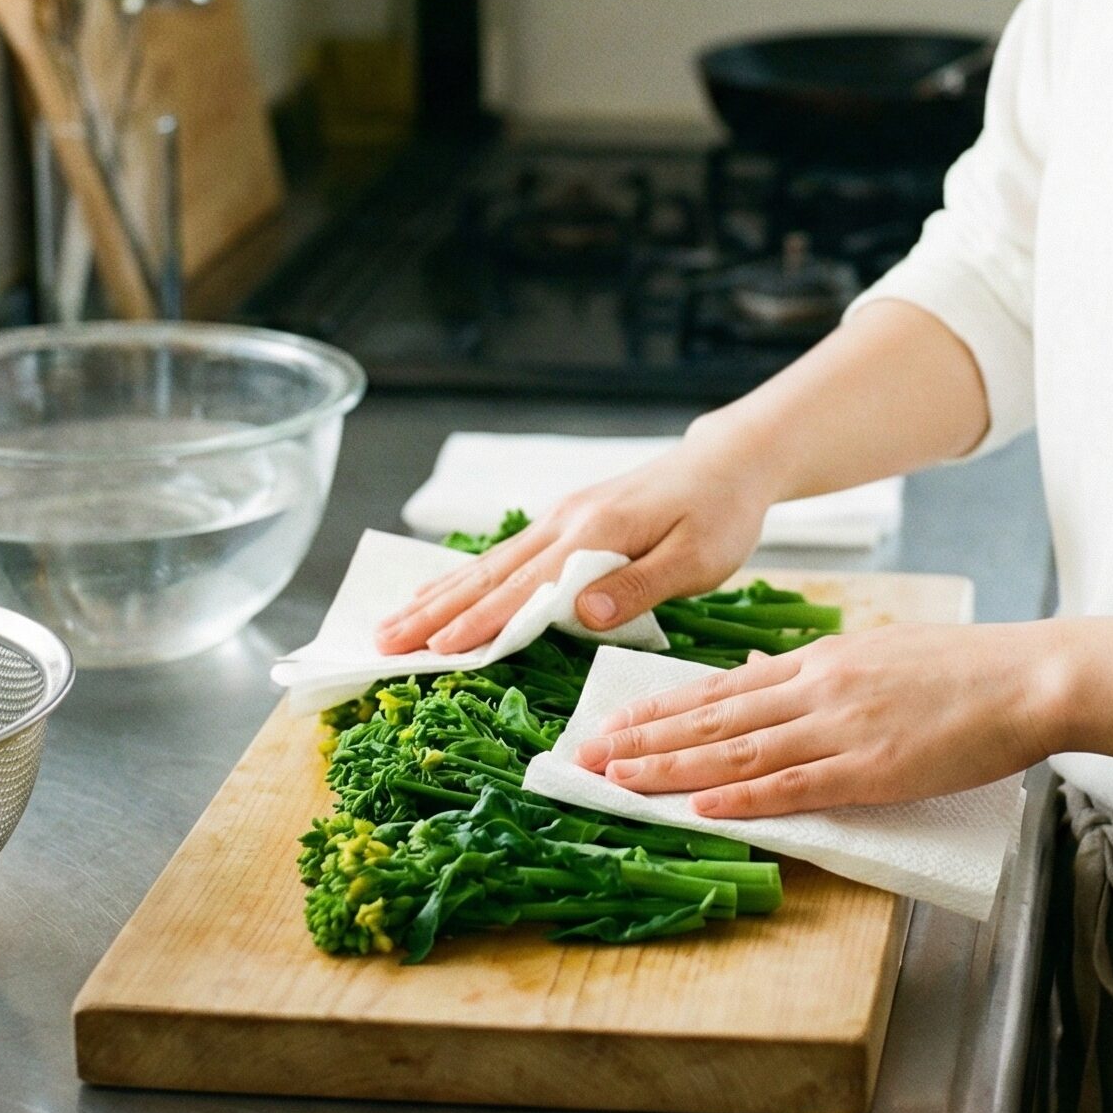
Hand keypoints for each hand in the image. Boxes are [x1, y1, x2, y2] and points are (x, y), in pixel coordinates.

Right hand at [372, 419, 783, 653]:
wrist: (730, 461)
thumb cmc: (722, 514)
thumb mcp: (697, 558)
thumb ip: (637, 585)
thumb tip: (577, 614)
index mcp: (597, 533)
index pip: (528, 588)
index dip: (481, 623)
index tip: (435, 651)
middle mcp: (568, 521)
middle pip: (492, 574)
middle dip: (436, 612)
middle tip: (382, 644)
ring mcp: (563, 517)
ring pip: (490, 563)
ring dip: (439, 595)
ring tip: (391, 623)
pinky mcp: (568, 519)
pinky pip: (507, 554)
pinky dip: (466, 576)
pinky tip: (440, 592)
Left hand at [573, 621, 1062, 816]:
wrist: (1026, 677)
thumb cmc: (964, 671)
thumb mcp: (880, 653)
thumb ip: (818, 673)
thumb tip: (758, 680)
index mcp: (822, 661)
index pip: (724, 688)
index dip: (664, 709)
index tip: (616, 722)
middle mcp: (819, 688)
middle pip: (715, 718)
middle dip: (645, 739)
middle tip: (586, 755)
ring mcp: (842, 728)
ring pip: (739, 751)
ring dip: (672, 768)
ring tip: (618, 779)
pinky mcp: (872, 768)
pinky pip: (794, 785)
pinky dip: (743, 796)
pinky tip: (701, 804)